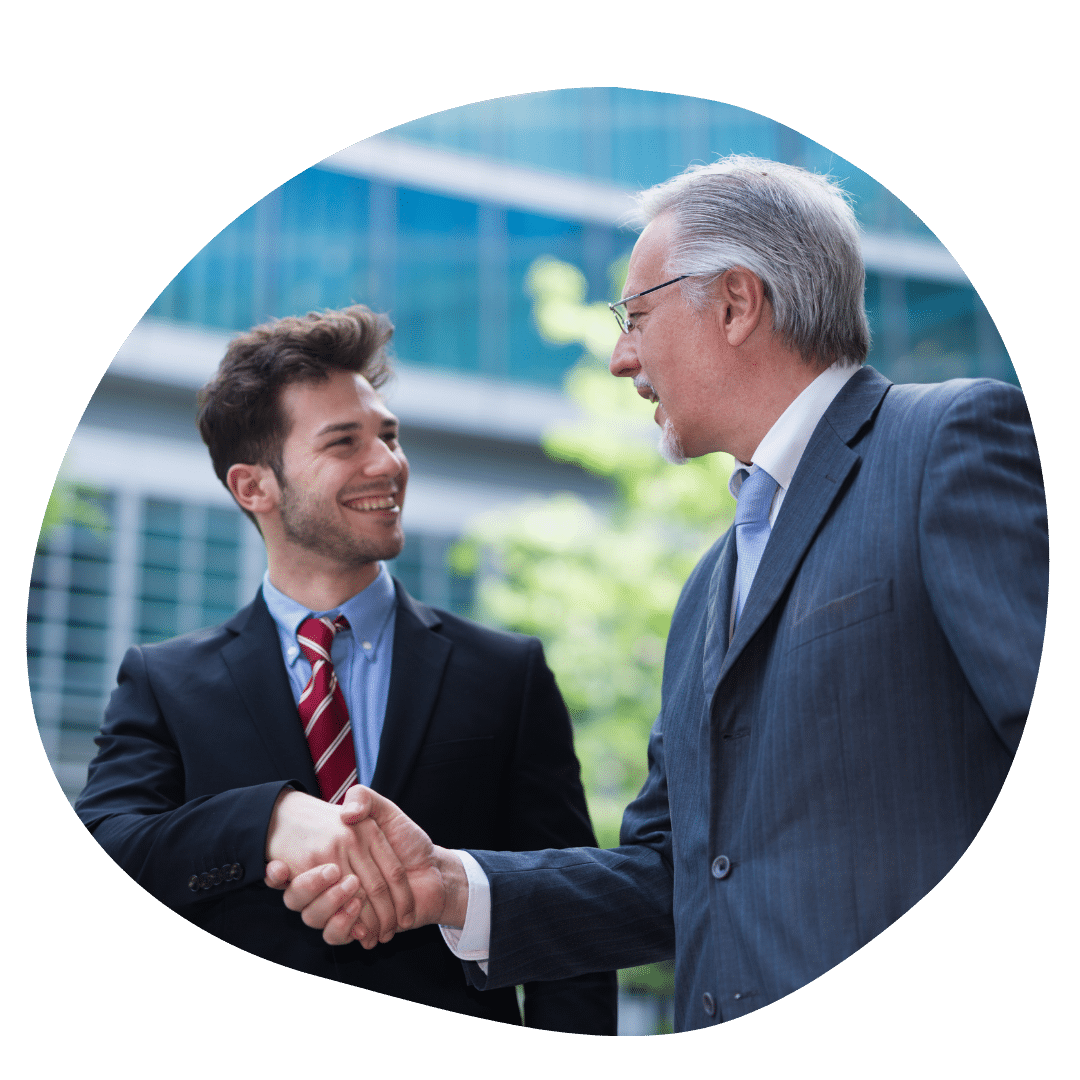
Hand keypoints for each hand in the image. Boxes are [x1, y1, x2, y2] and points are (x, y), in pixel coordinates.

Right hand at [275, 786, 469, 945]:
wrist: (437, 872)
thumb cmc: (411, 841)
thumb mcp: (387, 812)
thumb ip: (365, 800)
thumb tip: (346, 813)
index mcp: (335, 854)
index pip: (308, 866)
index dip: (296, 873)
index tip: (290, 870)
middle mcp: (332, 880)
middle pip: (307, 895)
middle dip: (320, 893)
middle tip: (342, 880)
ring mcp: (341, 904)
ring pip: (316, 917)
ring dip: (334, 912)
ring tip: (356, 900)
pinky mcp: (354, 925)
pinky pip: (335, 934)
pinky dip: (346, 931)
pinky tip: (362, 929)